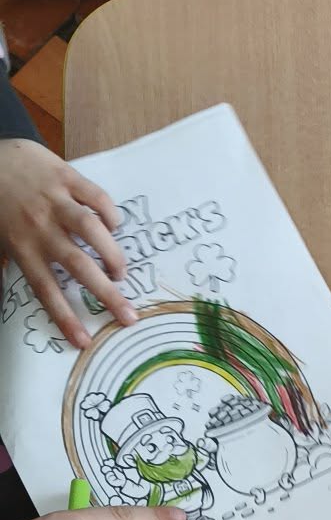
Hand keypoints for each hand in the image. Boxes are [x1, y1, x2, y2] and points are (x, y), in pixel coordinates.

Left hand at [0, 140, 136, 347]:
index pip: (46, 289)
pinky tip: (114, 226)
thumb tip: (3, 304)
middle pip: (78, 266)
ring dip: (112, 254)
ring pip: (93, 230)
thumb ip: (5, 270)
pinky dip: (111, 215)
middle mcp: (41, 227)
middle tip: (129, 316)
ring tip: (120, 271)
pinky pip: (97, 198)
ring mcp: (55, 201)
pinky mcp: (67, 178)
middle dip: (107, 294)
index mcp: (22, 246)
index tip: (84, 341)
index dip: (65, 317)